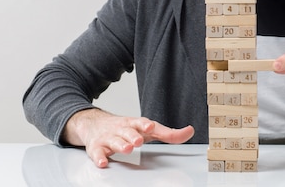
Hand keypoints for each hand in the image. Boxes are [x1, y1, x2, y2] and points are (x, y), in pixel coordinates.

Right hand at [62, 109, 194, 167]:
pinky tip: (103, 162)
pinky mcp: (96, 147)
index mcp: (135, 124)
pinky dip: (99, 157)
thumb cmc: (127, 128)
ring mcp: (108, 138)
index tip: (150, 126)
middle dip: (132, 136)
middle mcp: (122, 129)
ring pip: (114, 141)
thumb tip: (189, 131)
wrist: (95, 123)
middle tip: (137, 141)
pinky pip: (96, 152)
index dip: (145, 124)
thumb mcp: (147, 129)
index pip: (141, 122)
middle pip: (127, 132)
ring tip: (126, 149)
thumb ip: (168, 133)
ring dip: (120, 145)